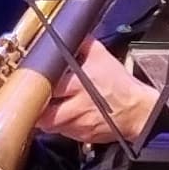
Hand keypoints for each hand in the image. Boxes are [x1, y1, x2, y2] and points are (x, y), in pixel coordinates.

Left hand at [40, 49, 159, 145]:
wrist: (138, 110)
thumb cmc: (120, 85)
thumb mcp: (103, 57)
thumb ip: (83, 45)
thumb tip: (69, 34)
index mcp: (79, 83)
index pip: (48, 84)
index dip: (36, 84)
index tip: (30, 82)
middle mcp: (77, 105)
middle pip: (44, 112)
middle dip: (36, 106)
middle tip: (33, 99)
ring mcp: (79, 123)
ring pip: (49, 125)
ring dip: (44, 118)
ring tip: (45, 109)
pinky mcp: (82, 136)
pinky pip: (62, 133)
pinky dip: (58, 126)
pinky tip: (62, 117)